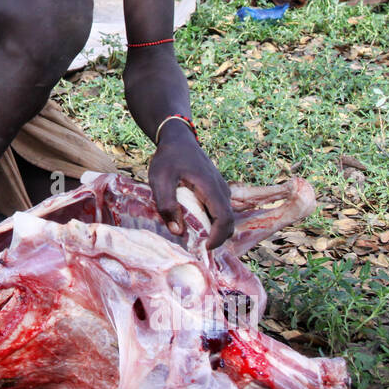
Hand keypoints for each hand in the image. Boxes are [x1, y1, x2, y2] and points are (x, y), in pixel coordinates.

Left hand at [148, 124, 232, 245]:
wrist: (178, 139)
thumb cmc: (168, 158)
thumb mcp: (160, 180)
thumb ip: (166, 205)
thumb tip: (177, 232)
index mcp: (210, 187)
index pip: (224, 218)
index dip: (217, 237)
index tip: (204, 248)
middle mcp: (221, 189)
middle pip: (229, 221)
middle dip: (217, 238)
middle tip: (198, 248)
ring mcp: (221, 189)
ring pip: (225, 217)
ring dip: (214, 231)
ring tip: (195, 239)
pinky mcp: (217, 190)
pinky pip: (220, 210)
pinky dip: (212, 222)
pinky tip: (195, 226)